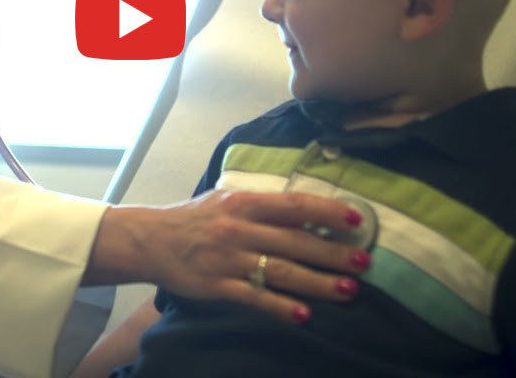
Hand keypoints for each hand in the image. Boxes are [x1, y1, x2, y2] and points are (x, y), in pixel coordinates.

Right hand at [84, 190, 369, 322]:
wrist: (151, 240)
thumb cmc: (196, 218)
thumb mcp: (228, 200)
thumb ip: (264, 207)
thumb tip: (308, 214)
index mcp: (244, 202)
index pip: (294, 204)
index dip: (327, 211)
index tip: (356, 219)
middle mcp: (239, 228)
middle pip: (295, 241)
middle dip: (333, 253)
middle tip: (363, 262)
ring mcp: (229, 259)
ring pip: (281, 271)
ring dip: (318, 282)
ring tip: (349, 290)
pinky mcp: (218, 286)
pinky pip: (255, 297)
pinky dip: (281, 307)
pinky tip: (304, 315)